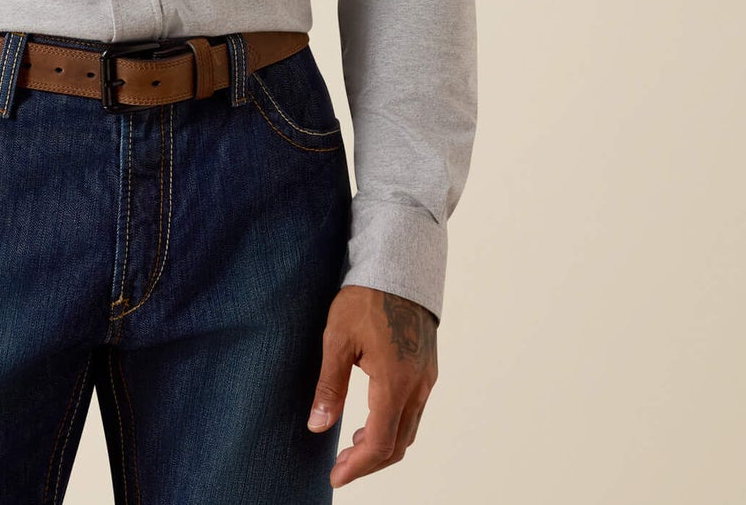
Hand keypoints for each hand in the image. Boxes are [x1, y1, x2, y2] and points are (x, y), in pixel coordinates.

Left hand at [306, 285, 437, 487]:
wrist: (398, 268)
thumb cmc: (364, 299)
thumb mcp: (337, 340)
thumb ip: (329, 386)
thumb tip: (317, 426)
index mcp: (394, 382)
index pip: (380, 443)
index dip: (357, 466)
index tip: (336, 477)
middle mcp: (417, 386)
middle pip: (398, 444)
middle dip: (369, 462)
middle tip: (341, 467)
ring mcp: (426, 379)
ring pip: (409, 430)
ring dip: (383, 445)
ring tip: (352, 446)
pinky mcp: (428, 370)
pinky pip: (414, 411)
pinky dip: (394, 426)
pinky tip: (372, 419)